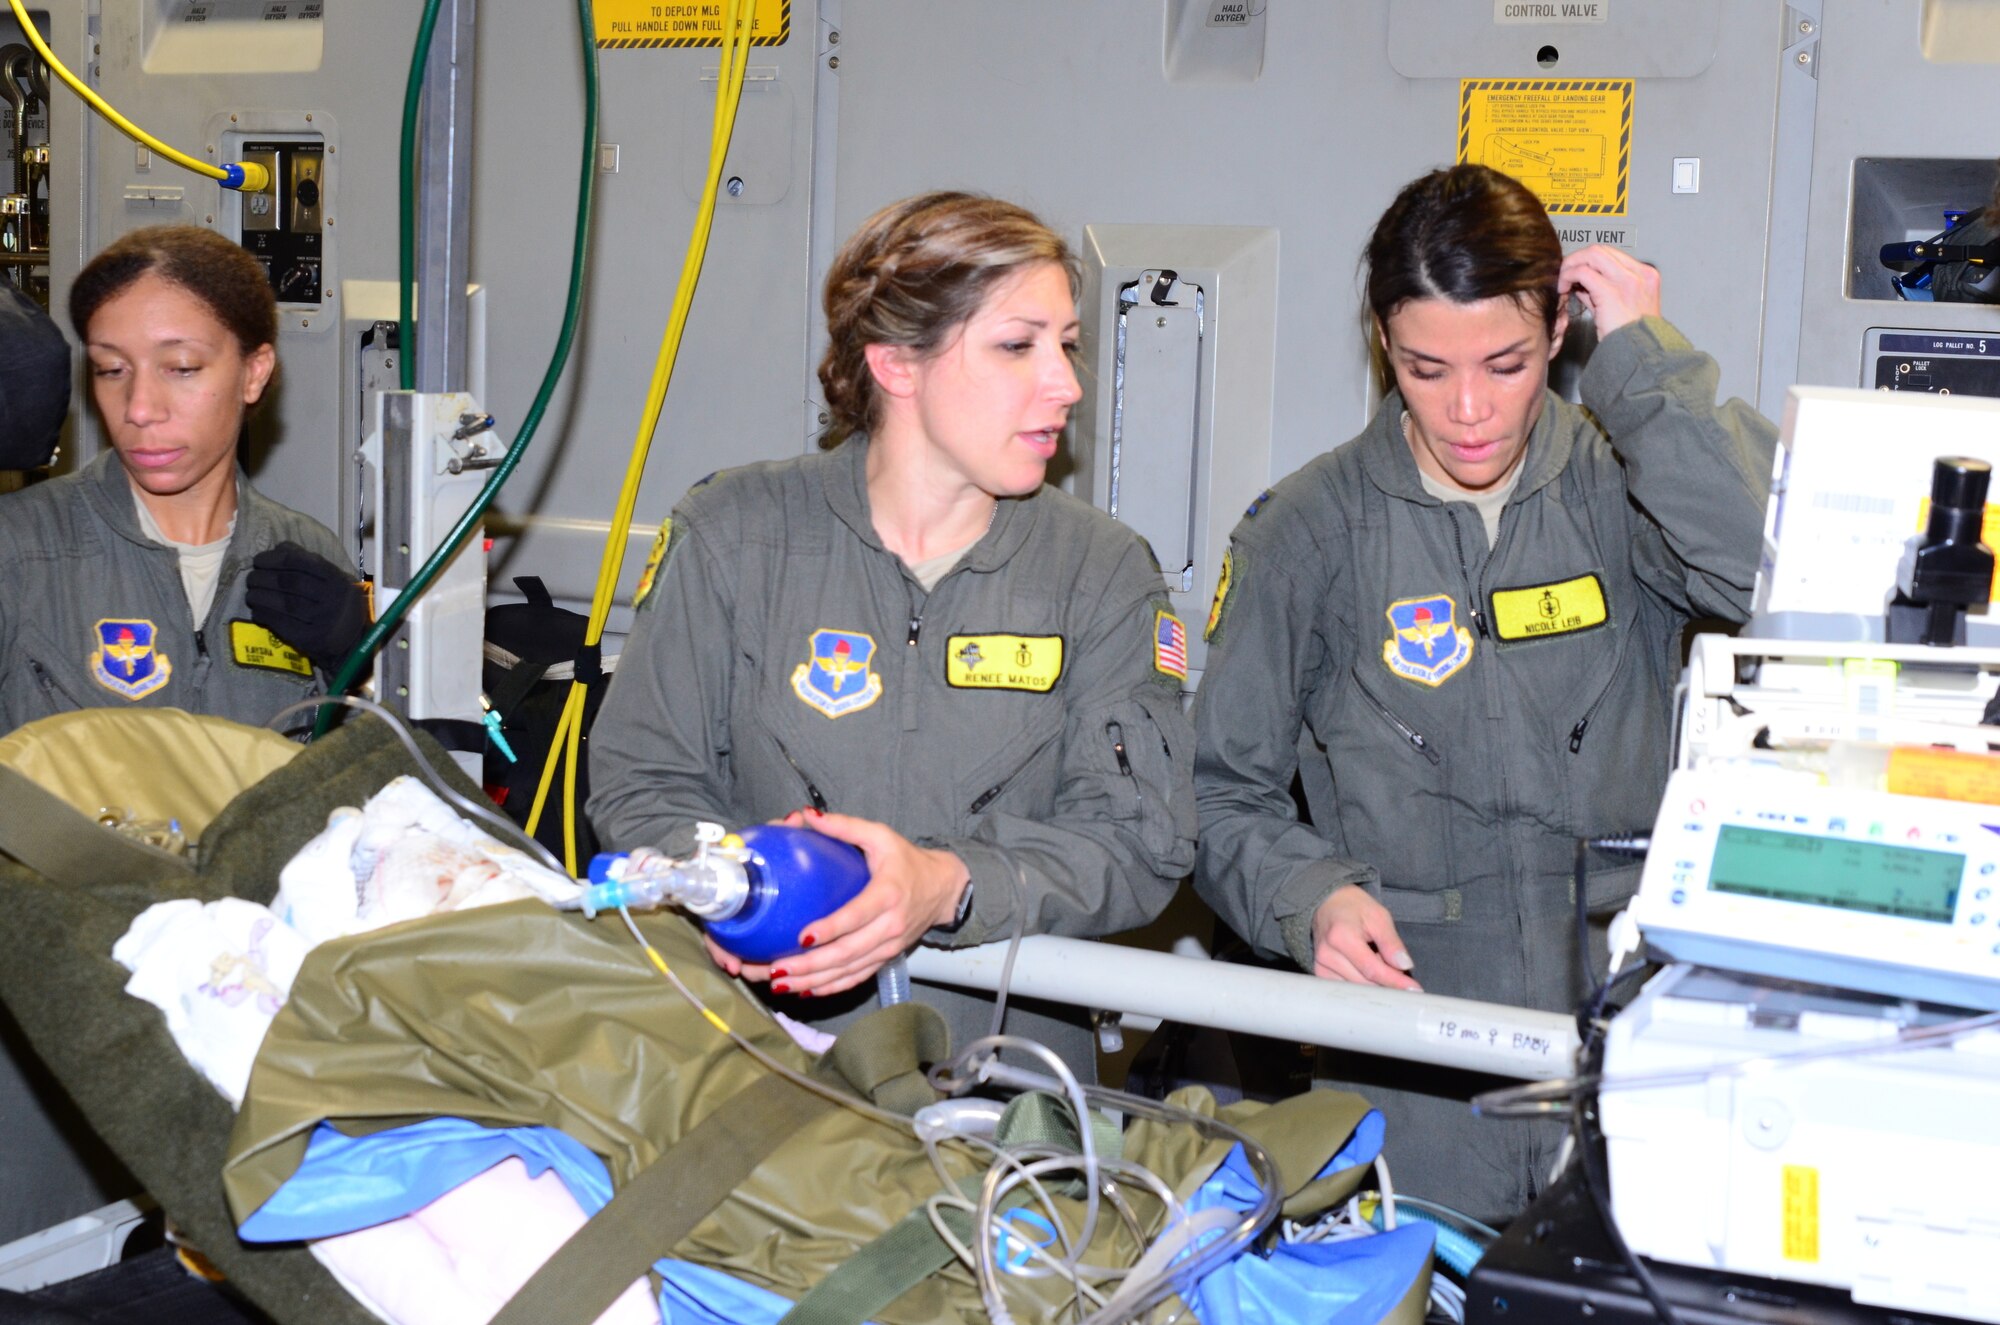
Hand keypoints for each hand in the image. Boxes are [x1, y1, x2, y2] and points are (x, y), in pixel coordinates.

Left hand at [245, 542, 370, 670]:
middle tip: (251, 578)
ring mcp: (321, 619)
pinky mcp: (310, 638)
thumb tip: (279, 548)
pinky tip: (258, 611)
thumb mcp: (332, 579)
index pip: (299, 562)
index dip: (273, 559)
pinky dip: (265, 615)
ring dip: (260, 596)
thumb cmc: (337, 603)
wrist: (352, 639)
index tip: (258, 560)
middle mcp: (331, 597)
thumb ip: (309, 562)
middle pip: (289, 582)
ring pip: (283, 603)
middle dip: (263, 578)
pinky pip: (281, 624)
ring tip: (251, 594)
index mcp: (335, 579)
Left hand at [722, 810, 968, 997]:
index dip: (831, 928)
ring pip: (849, 970)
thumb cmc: (908, 861)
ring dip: (814, 980)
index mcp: (888, 894)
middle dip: (811, 964)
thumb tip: (807, 815)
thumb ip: (845, 826)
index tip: (804, 936)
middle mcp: (890, 926)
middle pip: (848, 952)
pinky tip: (805, 989)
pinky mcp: (886, 958)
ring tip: (782, 983)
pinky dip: (831, 987)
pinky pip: (857, 978)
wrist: (944, 889)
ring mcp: (888, 946)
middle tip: (777, 968)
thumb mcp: (881, 836)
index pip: (857, 915)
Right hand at [1310, 886, 1420, 990]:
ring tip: (1379, 962)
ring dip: (1375, 983)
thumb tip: (1404, 966)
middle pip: (1364, 984)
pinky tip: (1366, 970)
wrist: (1327, 903)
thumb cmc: (1353, 907)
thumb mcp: (1378, 917)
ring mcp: (1320, 965)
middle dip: (1387, 983)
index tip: (1413, 989)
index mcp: (1342, 937)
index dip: (1395, 982)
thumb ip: (1391, 943)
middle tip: (1401, 974)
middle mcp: (1327, 954)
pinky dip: (1362, 984)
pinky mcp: (1320, 972)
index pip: (1372, 970)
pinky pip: (1346, 988)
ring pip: (1356, 989)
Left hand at [1559, 244, 1660, 338]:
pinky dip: (1568, 276)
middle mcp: (1639, 274)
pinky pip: (1583, 272)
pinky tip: (1563, 289)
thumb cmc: (1629, 339)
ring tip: (1562, 281)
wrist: (1639, 355)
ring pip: (1592, 254)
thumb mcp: (1620, 309)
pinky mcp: (1612, 291)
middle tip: (1564, 274)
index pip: (1612, 255)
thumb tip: (1582, 284)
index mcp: (1645, 276)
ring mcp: (1628, 280)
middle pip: (1601, 250)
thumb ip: (1602, 292)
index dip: (1589, 261)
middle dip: (1577, 259)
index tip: (1576, 273)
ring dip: (1571, 265)